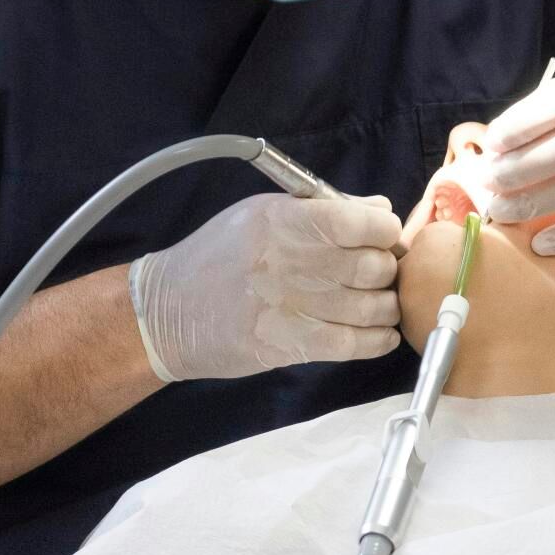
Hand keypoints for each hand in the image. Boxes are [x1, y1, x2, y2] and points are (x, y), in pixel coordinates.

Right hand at [129, 192, 401, 379]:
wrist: (168, 310)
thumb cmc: (218, 255)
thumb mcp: (261, 215)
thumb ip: (323, 211)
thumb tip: (381, 210)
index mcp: (281, 221)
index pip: (359, 222)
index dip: (384, 231)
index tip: (383, 236)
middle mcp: (286, 261)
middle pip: (372, 267)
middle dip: (386, 270)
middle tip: (379, 274)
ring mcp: (287, 306)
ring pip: (370, 309)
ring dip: (385, 307)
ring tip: (378, 304)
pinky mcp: (286, 345)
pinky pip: (352, 345)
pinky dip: (377, 341)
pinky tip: (380, 335)